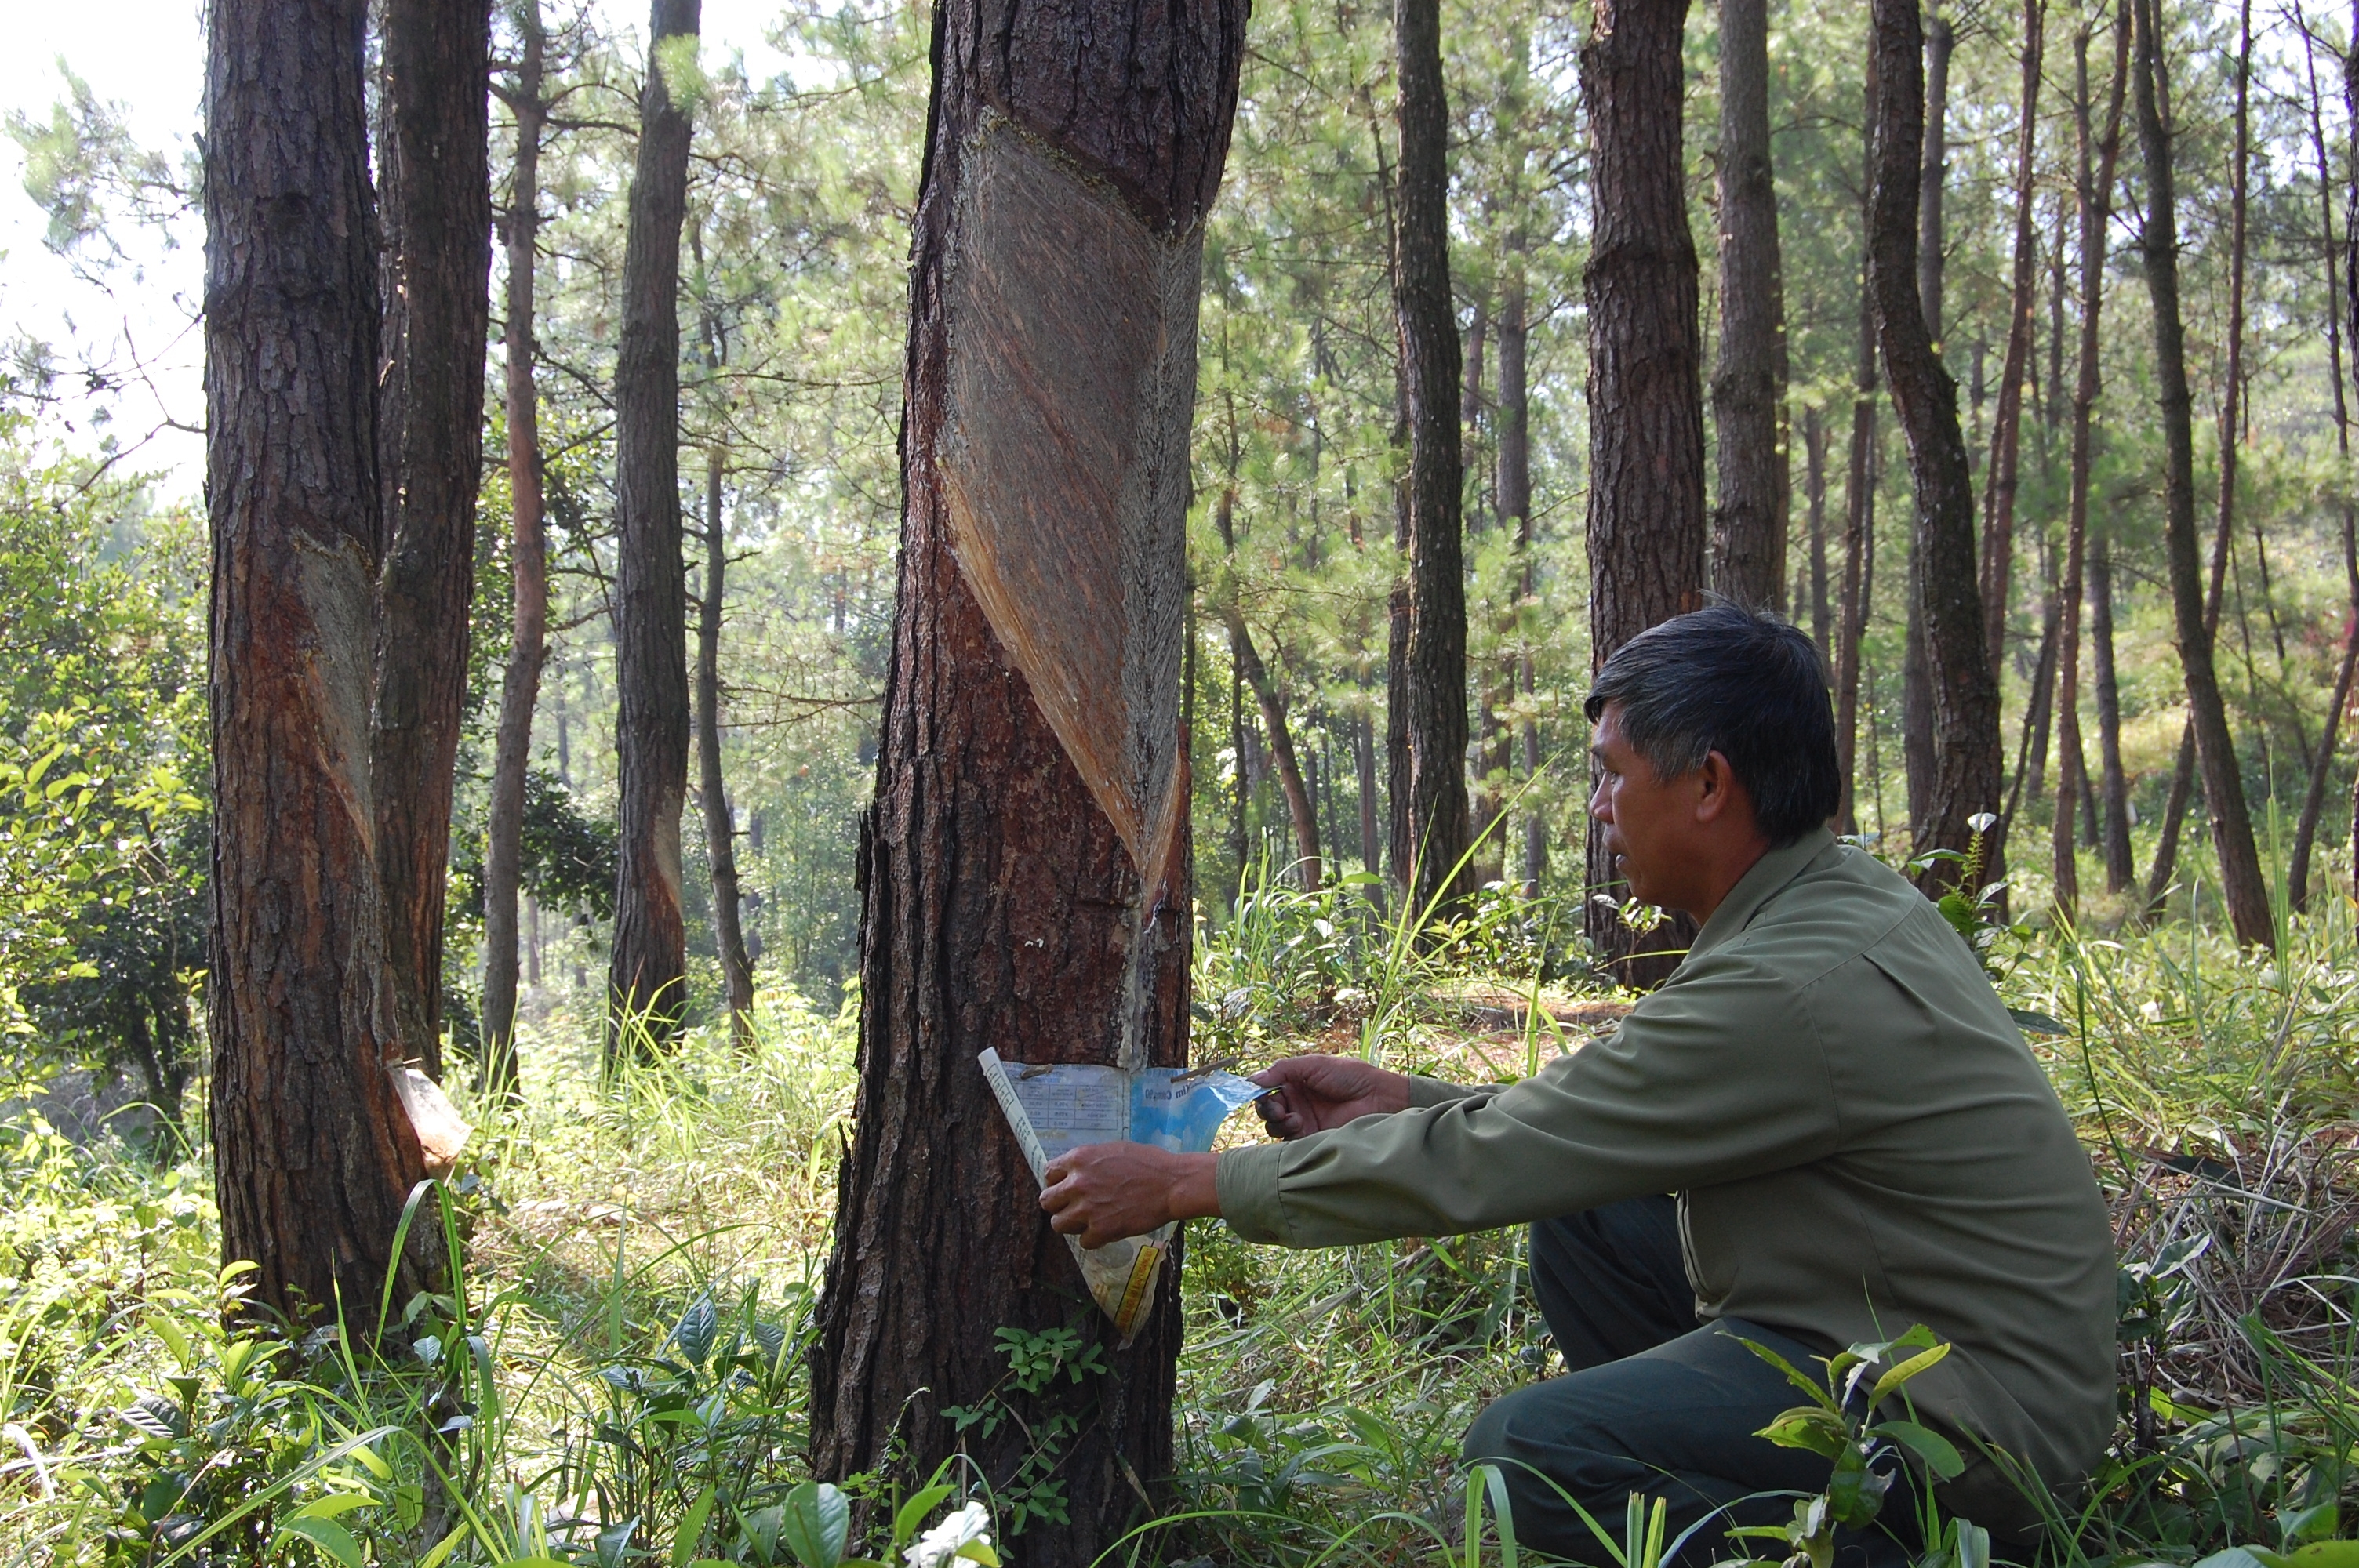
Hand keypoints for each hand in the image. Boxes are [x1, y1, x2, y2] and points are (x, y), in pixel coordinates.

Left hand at [1040, 1143, 1219, 1248]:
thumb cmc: (1149, 1163)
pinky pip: (1084, 1241)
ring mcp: (1087, 1208)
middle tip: (1074, 1207)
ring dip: (1071, 1224)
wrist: (1172, 1184)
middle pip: (1047, 1201)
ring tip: (1087, 1221)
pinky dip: (1094, 1238)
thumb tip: (1076, 1172)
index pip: (1049, 1173)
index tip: (1066, 1188)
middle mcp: (1077, 1183)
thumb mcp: (1113, 1150)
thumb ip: (1090, 1162)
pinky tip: (1107, 1230)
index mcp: (1079, 1158)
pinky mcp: (1101, 1230)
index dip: (1058, 1182)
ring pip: (1058, 1224)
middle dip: (1059, 1205)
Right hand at [1251, 1055, 1411, 1138]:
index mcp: (1297, 1083)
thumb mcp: (1314, 1064)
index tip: (1257, 1093)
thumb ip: (1282, 1070)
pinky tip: (1299, 1125)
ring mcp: (1304, 1122)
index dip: (1259, 1092)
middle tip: (1277, 1107)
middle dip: (1267, 1108)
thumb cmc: (1350, 1077)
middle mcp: (1298, 1103)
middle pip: (1267, 1109)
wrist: (1377, 1098)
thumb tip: (1253, 1079)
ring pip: (1274, 1126)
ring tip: (1294, 1118)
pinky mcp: (1312, 1139)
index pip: (1268, 1089)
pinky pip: (1288, 1142)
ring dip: (1277, 1121)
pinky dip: (1286, 1134)